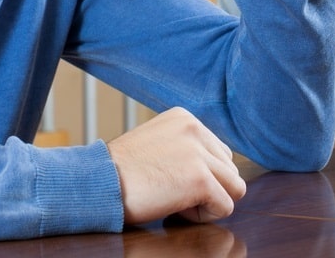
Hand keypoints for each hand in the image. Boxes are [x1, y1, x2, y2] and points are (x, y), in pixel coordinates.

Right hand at [106, 107, 245, 224]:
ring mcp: (198, 153)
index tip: (171, 178)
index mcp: (185, 117)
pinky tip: (176, 209)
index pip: (220, 152)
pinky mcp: (200, 179)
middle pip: (230, 170)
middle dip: (209, 187)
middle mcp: (195, 129)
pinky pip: (225, 207)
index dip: (201, 174)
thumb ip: (186, 146)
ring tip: (177, 200)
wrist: (99, 183)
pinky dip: (203, 216)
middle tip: (173, 191)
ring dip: (209, 201)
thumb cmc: (122, 171)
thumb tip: (218, 168)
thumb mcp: (158, 141)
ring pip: (234, 188)